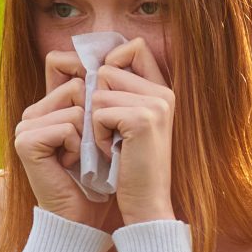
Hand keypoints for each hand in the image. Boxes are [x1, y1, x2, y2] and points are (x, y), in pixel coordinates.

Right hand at [14, 57, 101, 225]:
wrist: (83, 218)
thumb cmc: (99, 177)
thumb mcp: (103, 130)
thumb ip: (101, 95)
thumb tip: (119, 52)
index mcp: (46, 105)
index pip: (62, 62)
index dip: (88, 77)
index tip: (103, 109)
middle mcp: (32, 112)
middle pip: (77, 84)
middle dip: (95, 116)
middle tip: (92, 148)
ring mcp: (25, 126)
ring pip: (76, 104)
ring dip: (90, 135)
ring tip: (82, 158)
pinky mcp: (25, 141)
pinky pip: (68, 125)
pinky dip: (79, 147)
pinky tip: (71, 165)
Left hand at [87, 37, 176, 224]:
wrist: (147, 205)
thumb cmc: (130, 168)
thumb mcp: (126, 125)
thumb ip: (118, 93)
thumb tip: (88, 64)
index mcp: (162, 90)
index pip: (134, 47)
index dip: (110, 62)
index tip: (103, 94)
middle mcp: (163, 92)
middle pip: (107, 68)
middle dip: (97, 101)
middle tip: (111, 131)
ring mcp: (155, 104)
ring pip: (98, 90)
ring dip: (95, 121)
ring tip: (113, 144)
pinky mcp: (142, 119)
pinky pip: (98, 111)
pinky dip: (98, 135)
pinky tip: (113, 152)